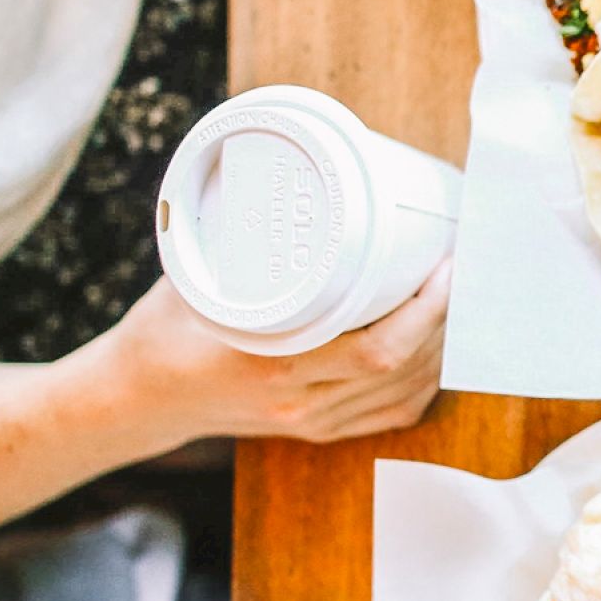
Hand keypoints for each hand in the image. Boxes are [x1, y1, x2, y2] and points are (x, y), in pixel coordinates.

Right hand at [97, 261, 452, 444]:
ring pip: (407, 393)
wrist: (136, 398)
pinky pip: (393, 415)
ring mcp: (313, 420)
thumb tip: (279, 169)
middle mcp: (302, 400)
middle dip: (447, 318)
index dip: (426, 311)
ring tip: (458, 299)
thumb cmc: (167, 328)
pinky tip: (438, 349)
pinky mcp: (319, 430)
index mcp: (275, 364)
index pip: (378, 350)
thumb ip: (241, 233)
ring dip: (443, 348)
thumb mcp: (200, 274)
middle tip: (464, 268)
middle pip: (405, 369)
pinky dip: (425, 383)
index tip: (447, 263)